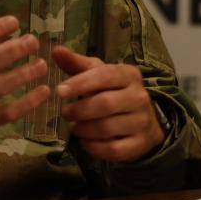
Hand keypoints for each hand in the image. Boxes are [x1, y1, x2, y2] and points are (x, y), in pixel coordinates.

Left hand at [54, 46, 164, 162]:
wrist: (143, 120)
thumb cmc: (114, 92)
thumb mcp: (98, 74)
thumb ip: (77, 64)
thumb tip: (56, 50)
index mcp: (129, 75)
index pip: (105, 75)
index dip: (80, 83)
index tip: (59, 91)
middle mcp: (140, 96)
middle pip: (105, 104)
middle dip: (79, 110)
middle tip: (65, 113)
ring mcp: (142, 122)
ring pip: (107, 128)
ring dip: (84, 129)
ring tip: (74, 127)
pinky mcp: (140, 144)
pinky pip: (113, 149)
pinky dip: (94, 147)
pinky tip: (85, 141)